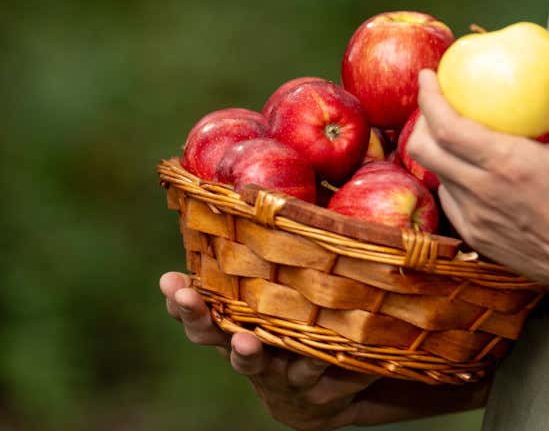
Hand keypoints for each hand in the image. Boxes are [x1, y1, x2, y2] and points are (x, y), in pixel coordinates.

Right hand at [159, 272, 376, 429]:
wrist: (320, 396)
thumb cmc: (295, 330)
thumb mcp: (278, 301)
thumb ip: (267, 270)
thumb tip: (267, 206)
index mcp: (234, 322)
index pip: (199, 308)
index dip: (181, 297)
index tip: (168, 280)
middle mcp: (244, 347)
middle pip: (212, 334)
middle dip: (197, 315)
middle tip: (185, 296)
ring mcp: (271, 370)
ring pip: (252, 362)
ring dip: (246, 352)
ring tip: (244, 342)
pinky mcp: (305, 387)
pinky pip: (312, 371)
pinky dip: (320, 361)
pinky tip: (326, 353)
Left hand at [407, 34, 548, 301]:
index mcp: (507, 164)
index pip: (446, 125)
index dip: (428, 96)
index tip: (427, 75)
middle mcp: (483, 193)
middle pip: (425, 150)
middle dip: (419, 120)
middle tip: (434, 102)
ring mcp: (477, 221)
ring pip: (437, 177)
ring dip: (436, 151)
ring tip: (450, 133)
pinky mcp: (480, 240)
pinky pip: (453, 202)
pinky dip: (453, 179)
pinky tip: (471, 170)